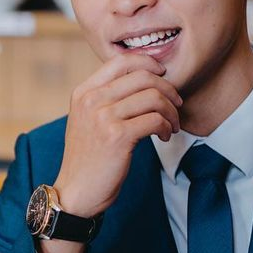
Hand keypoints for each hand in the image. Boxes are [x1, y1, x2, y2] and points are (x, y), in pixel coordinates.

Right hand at [55, 53, 181, 219]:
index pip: (122, 61)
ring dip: (171, 112)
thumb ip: (106, 98)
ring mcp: (103, 117)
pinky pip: (155, 120)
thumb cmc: (88, 158)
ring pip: (154, 97)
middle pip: (143, 76)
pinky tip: (164, 136)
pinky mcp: (118, 137)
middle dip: (168, 89)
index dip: (149, 63)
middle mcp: (91, 100)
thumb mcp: (87, 120)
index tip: (163, 76)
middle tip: (175, 105)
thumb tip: (144, 81)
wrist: (76, 191)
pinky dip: (167, 127)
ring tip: (171, 126)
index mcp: (84, 92)